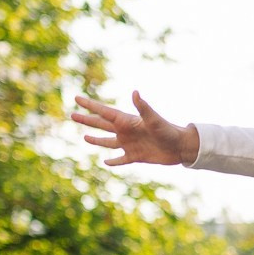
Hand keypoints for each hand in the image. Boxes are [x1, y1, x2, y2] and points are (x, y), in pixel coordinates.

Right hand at [72, 91, 198, 166]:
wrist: (181, 147)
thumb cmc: (168, 130)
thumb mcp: (154, 119)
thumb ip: (143, 107)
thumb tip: (135, 92)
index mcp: (127, 121)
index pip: (104, 111)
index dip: (90, 105)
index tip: (77, 98)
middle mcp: (126, 131)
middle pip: (101, 124)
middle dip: (87, 120)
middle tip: (72, 115)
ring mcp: (129, 144)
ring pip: (108, 142)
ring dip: (96, 140)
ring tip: (84, 138)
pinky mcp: (135, 157)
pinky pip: (121, 159)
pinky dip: (113, 161)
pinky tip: (106, 162)